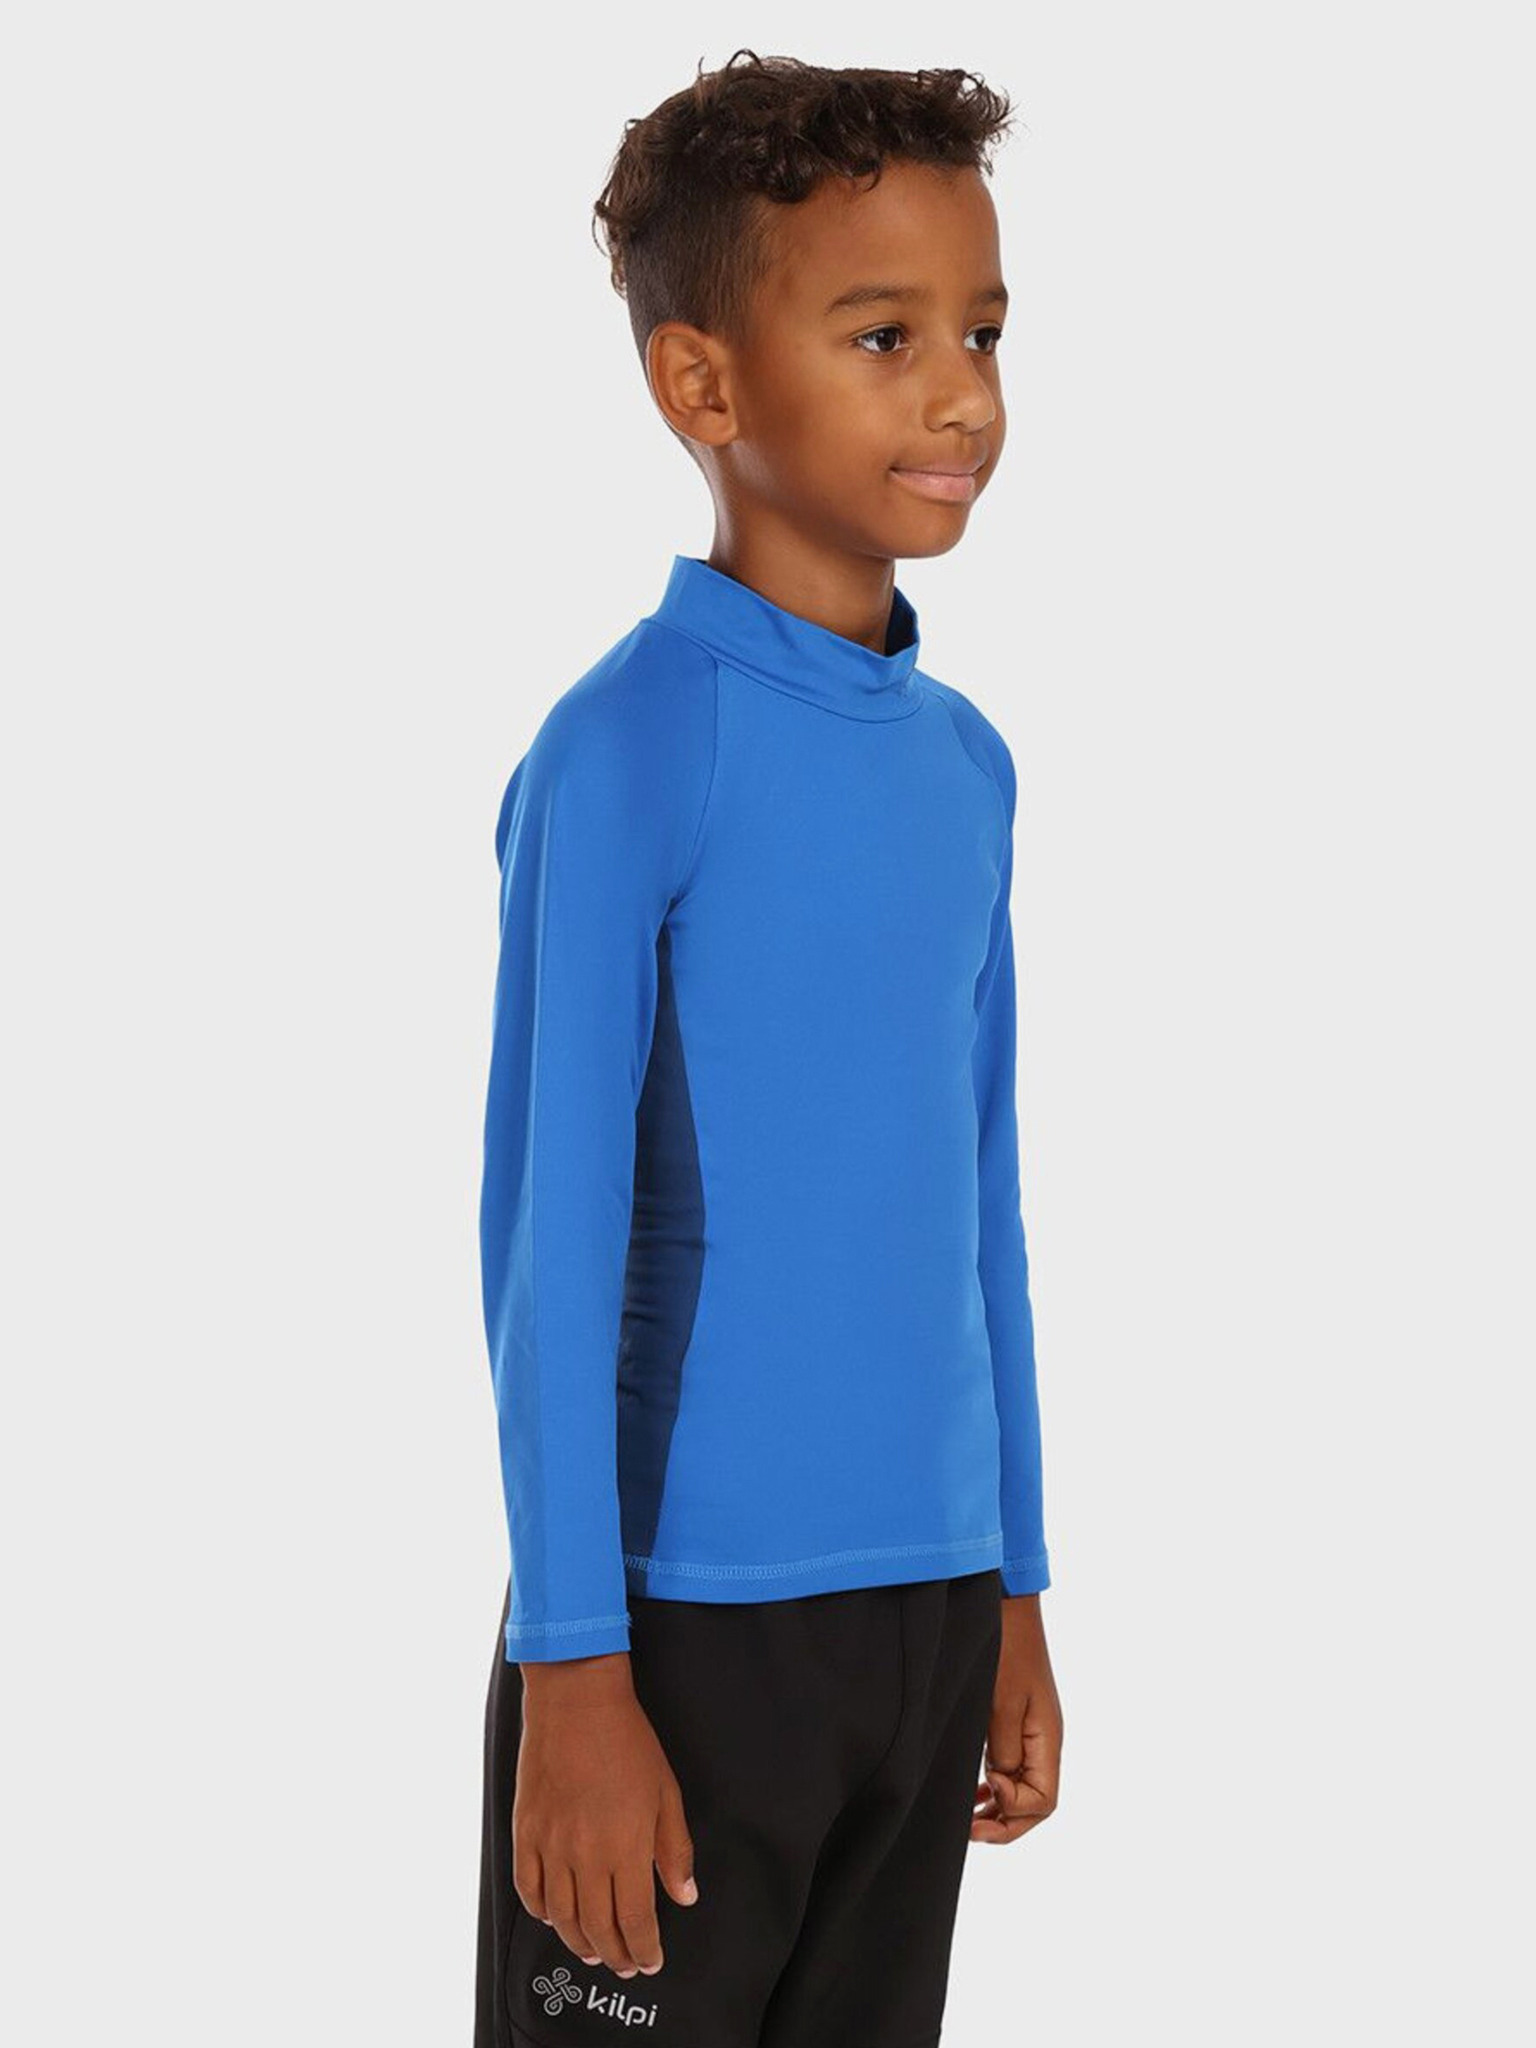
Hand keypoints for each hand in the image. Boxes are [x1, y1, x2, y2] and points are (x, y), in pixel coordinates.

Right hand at [513, 1654, 698, 1977]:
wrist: (576, 1699)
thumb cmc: (625, 1739)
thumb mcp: (666, 1792)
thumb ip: (675, 1850)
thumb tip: (684, 1894)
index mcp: (626, 1846)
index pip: (636, 1920)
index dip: (644, 1948)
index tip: (651, 1960)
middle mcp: (586, 1854)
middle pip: (598, 1927)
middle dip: (615, 1955)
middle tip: (625, 1965)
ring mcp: (551, 1844)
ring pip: (561, 1917)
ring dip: (578, 1942)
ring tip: (592, 1952)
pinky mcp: (526, 1831)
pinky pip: (528, 1887)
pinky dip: (540, 1911)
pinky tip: (553, 1917)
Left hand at [970, 1592, 1062, 1843]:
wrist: (1005, 1606)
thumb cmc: (1004, 1649)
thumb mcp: (999, 1703)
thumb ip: (1002, 1751)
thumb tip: (999, 1789)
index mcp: (1047, 1739)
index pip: (1043, 1802)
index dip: (1013, 1811)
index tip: (983, 1791)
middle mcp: (1044, 1741)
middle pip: (1036, 1804)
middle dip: (1005, 1823)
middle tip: (969, 1831)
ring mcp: (1031, 1733)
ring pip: (1023, 1789)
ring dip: (998, 1809)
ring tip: (968, 1819)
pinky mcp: (1014, 1721)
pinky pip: (1012, 1769)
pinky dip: (995, 1787)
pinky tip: (974, 1790)